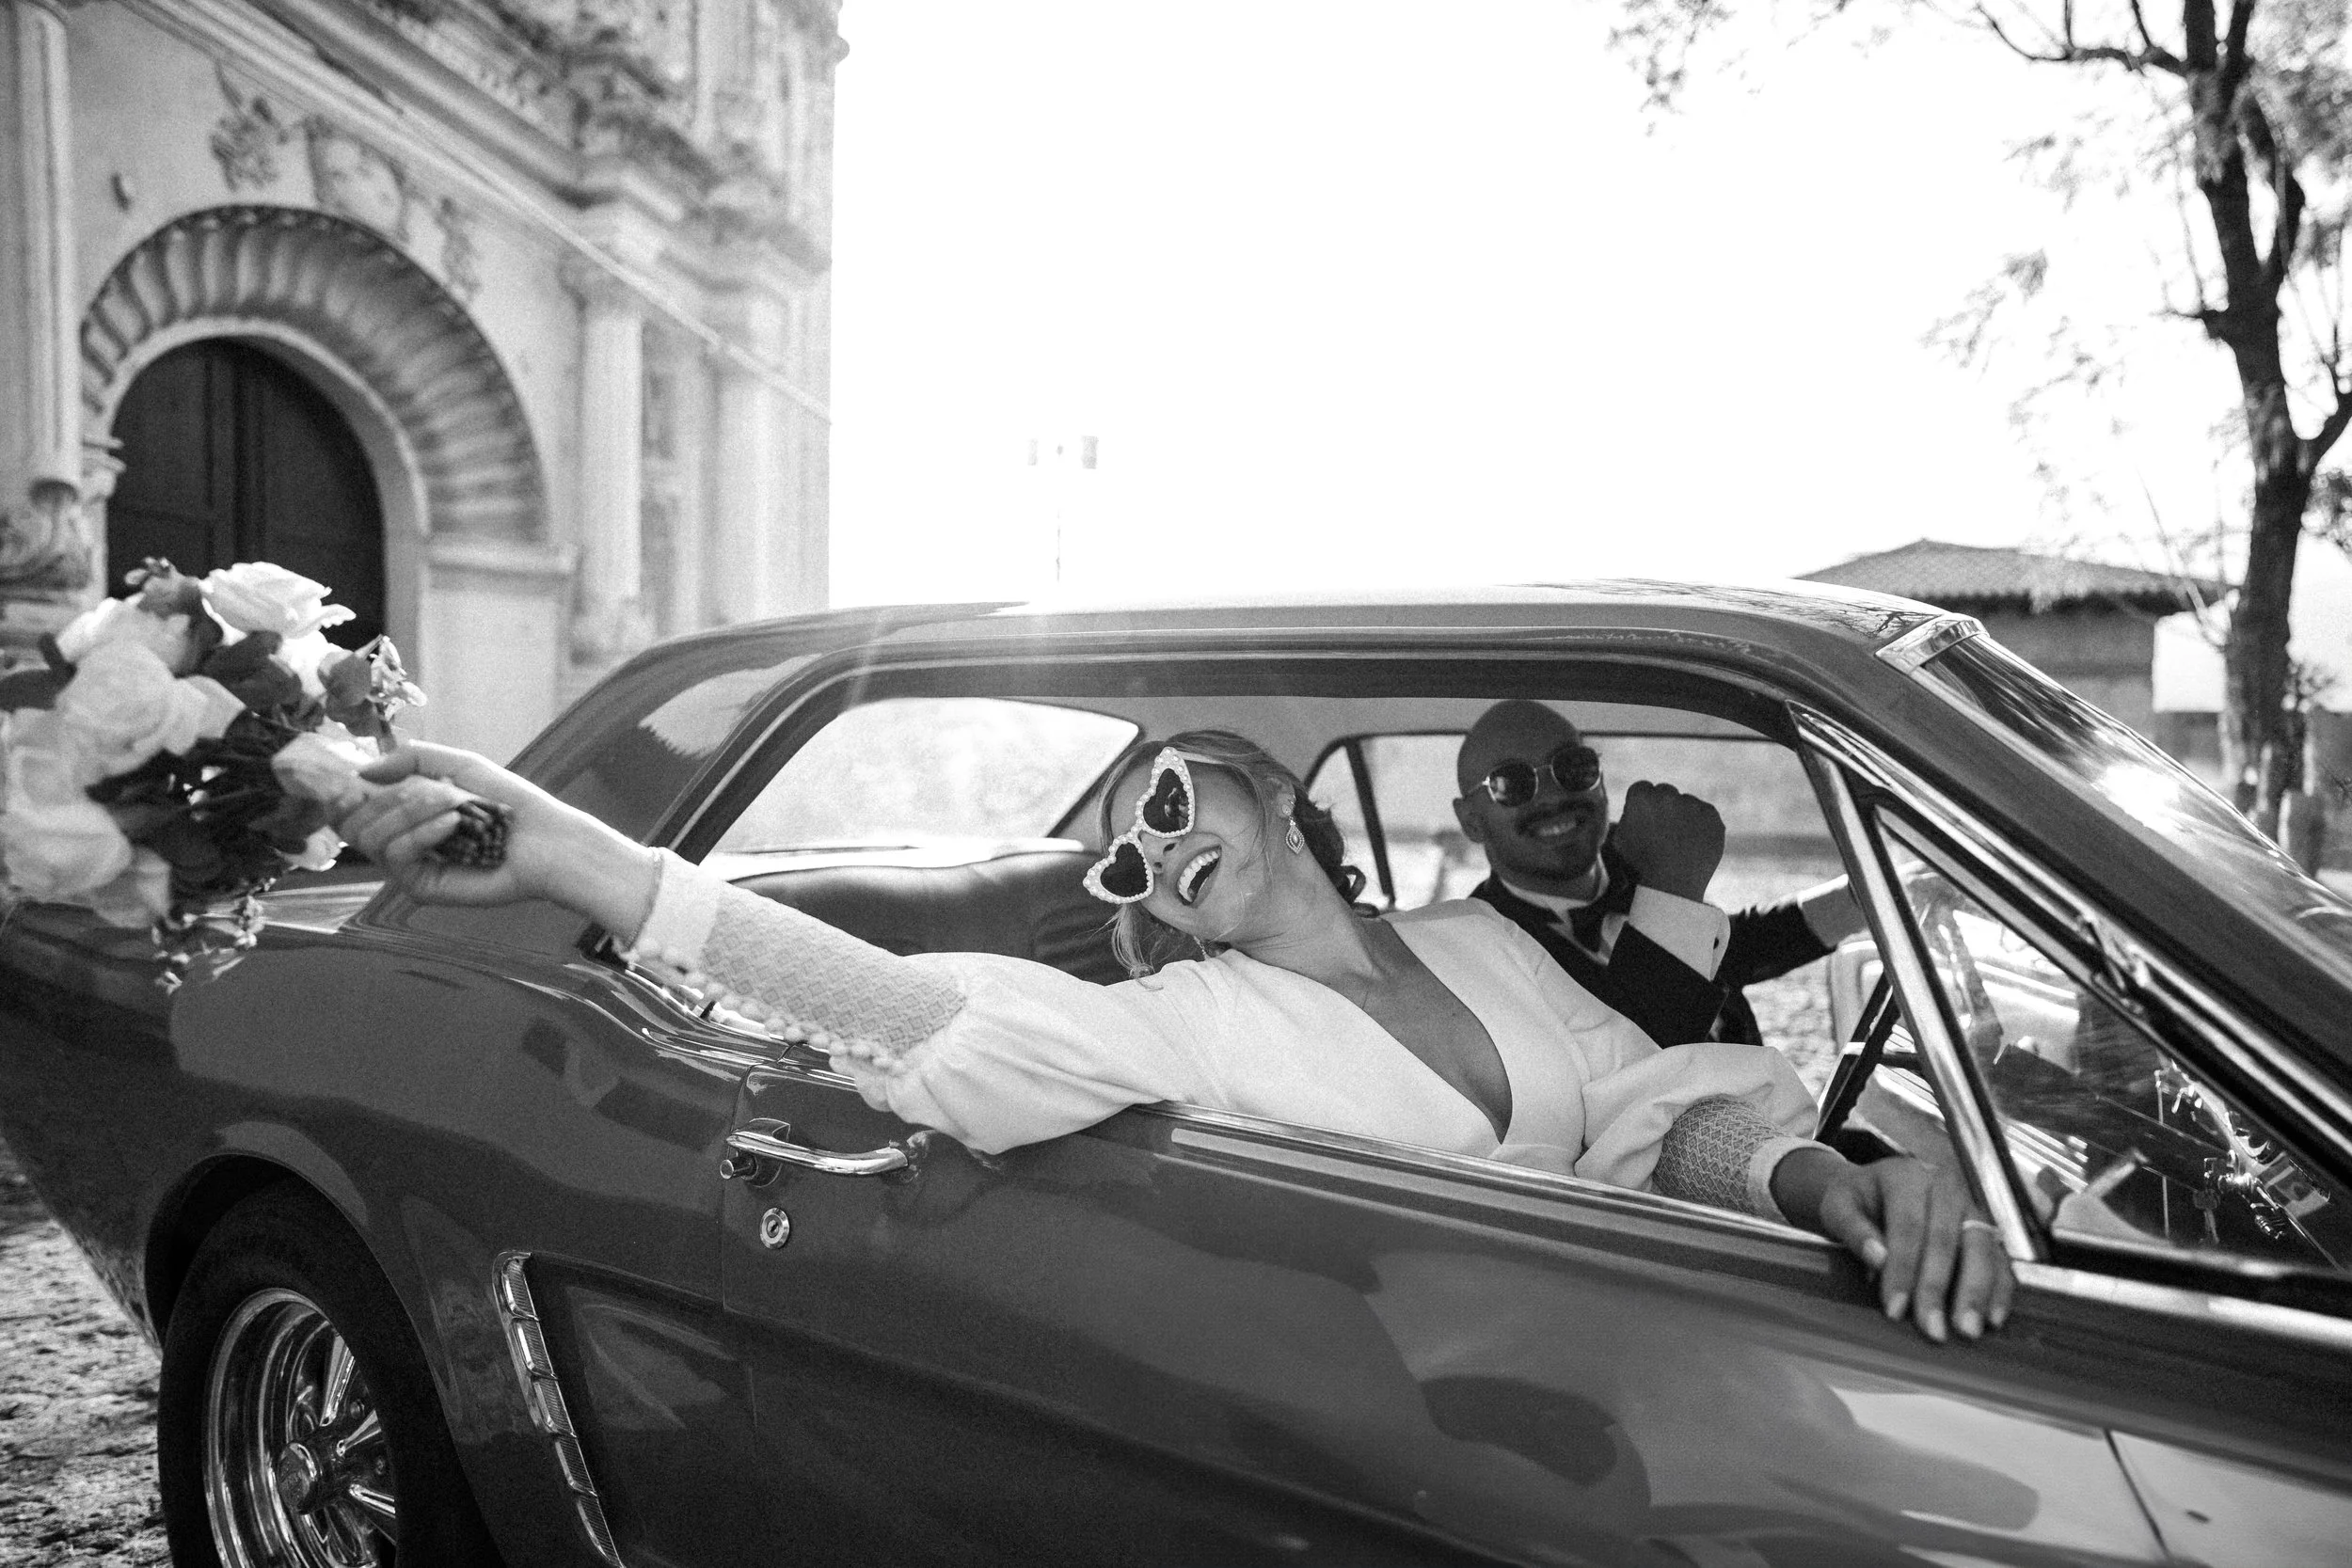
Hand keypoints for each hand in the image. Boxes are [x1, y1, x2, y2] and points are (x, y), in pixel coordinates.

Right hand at [342, 743, 659, 936]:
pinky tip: (453, 825)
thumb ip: (410, 759)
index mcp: (402, 815)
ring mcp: (408, 868)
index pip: (349, 810)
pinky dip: (422, 832)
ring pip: (371, 837)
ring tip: (456, 807)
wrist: (545, 840)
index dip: (341, 795)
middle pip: (354, 823)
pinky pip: (397, 855)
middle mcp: (399, 843)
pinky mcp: (421, 887)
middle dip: (391, 798)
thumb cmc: (506, 802)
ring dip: (411, 811)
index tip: (351, 781)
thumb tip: (362, 771)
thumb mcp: (457, 766)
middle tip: (437, 791)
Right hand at [1611, 781, 1724, 901]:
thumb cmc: (1642, 862)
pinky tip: (1693, 842)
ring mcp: (1692, 804)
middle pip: (1665, 792)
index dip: (1643, 804)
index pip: (1642, 788)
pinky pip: (1705, 813)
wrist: (1673, 882)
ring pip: (1687, 802)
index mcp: (1642, 797)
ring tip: (1680, 841)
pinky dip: (1701, 824)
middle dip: (1663, 806)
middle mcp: (1667, 794)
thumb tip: (1635, 807)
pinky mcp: (1711, 815)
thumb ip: (1627, 815)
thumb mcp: (1620, 838)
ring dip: (1683, 814)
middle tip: (1664, 830)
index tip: (1646, 818)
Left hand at [1790, 1151, 2015, 1341]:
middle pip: (1947, 1239)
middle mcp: (1946, 1188)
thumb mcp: (1839, 1205)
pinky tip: (1993, 1318)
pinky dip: (2000, 1289)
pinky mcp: (1986, 1229)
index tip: (1895, 1309)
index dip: (1902, 1270)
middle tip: (1934, 1330)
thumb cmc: (1857, 1200)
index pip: (1908, 1226)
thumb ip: (1852, 1228)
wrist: (1878, 1187)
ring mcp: (1971, 1207)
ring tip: (1968, 1330)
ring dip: (1977, 1292)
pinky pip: (2000, 1258)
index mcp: (1908, 1177)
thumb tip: (1879, 1258)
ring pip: (1980, 1248)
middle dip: (1939, 1288)